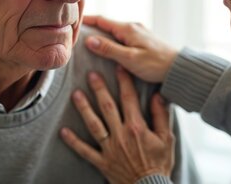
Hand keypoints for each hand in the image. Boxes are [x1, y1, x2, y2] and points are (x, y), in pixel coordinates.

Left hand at [61, 67, 174, 183]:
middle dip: (99, 89)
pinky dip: (73, 142)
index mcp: (137, 127)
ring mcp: (110, 148)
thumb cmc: (160, 163)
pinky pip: (85, 151)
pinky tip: (63, 131)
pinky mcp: (102, 162)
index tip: (118, 67)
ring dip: (84, 108)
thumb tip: (159, 95)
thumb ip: (161, 116)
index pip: (129, 99)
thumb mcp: (167, 139)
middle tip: (91, 74)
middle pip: (107, 107)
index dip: (124, 81)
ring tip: (75, 94)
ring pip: (94, 124)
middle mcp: (121, 135)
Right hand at [83, 15, 177, 82]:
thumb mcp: (130, 59)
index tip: (72, 20)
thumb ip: (109, 49)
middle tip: (75, 32)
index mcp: (128, 29)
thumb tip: (88, 40)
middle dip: (91, 27)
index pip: (101, 20)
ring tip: (87, 40)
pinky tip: (108, 47)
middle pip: (107, 24)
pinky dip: (111, 39)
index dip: (86, 20)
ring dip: (101, 34)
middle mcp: (133, 27)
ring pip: (114, 30)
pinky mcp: (142, 40)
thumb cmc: (156, 65)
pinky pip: (122, 36)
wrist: (180, 69)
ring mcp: (138, 33)